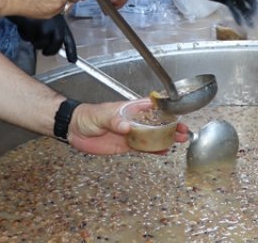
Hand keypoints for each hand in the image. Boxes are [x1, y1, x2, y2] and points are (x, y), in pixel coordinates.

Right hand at [11, 15, 76, 60]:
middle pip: (54, 48)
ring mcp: (45, 28)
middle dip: (47, 50)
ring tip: (31, 27)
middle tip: (43, 48)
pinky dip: (25, 34)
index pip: (68, 40)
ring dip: (33, 39)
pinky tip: (25, 24)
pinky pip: (28, 39)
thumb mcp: (49, 14)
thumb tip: (54, 43)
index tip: (73, 60)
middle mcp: (55, 26)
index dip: (71, 51)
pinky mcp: (34, 30)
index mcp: (60, 22)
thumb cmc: (34, 3)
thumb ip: (54, 28)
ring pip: (39, 45)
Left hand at [67, 99, 191, 154]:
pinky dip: (153, 150)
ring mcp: (131, 133)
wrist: (74, 129)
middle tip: (183, 131)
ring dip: (166, 138)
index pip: (151, 106)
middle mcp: (133, 120)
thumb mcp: (100, 115)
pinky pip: (143, 148)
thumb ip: (114, 120)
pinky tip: (163, 151)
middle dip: (171, 126)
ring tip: (180, 141)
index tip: (178, 112)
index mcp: (129, 109)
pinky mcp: (126, 145)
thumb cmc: (87, 116)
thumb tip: (126, 126)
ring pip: (153, 136)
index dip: (165, 108)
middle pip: (156, 122)